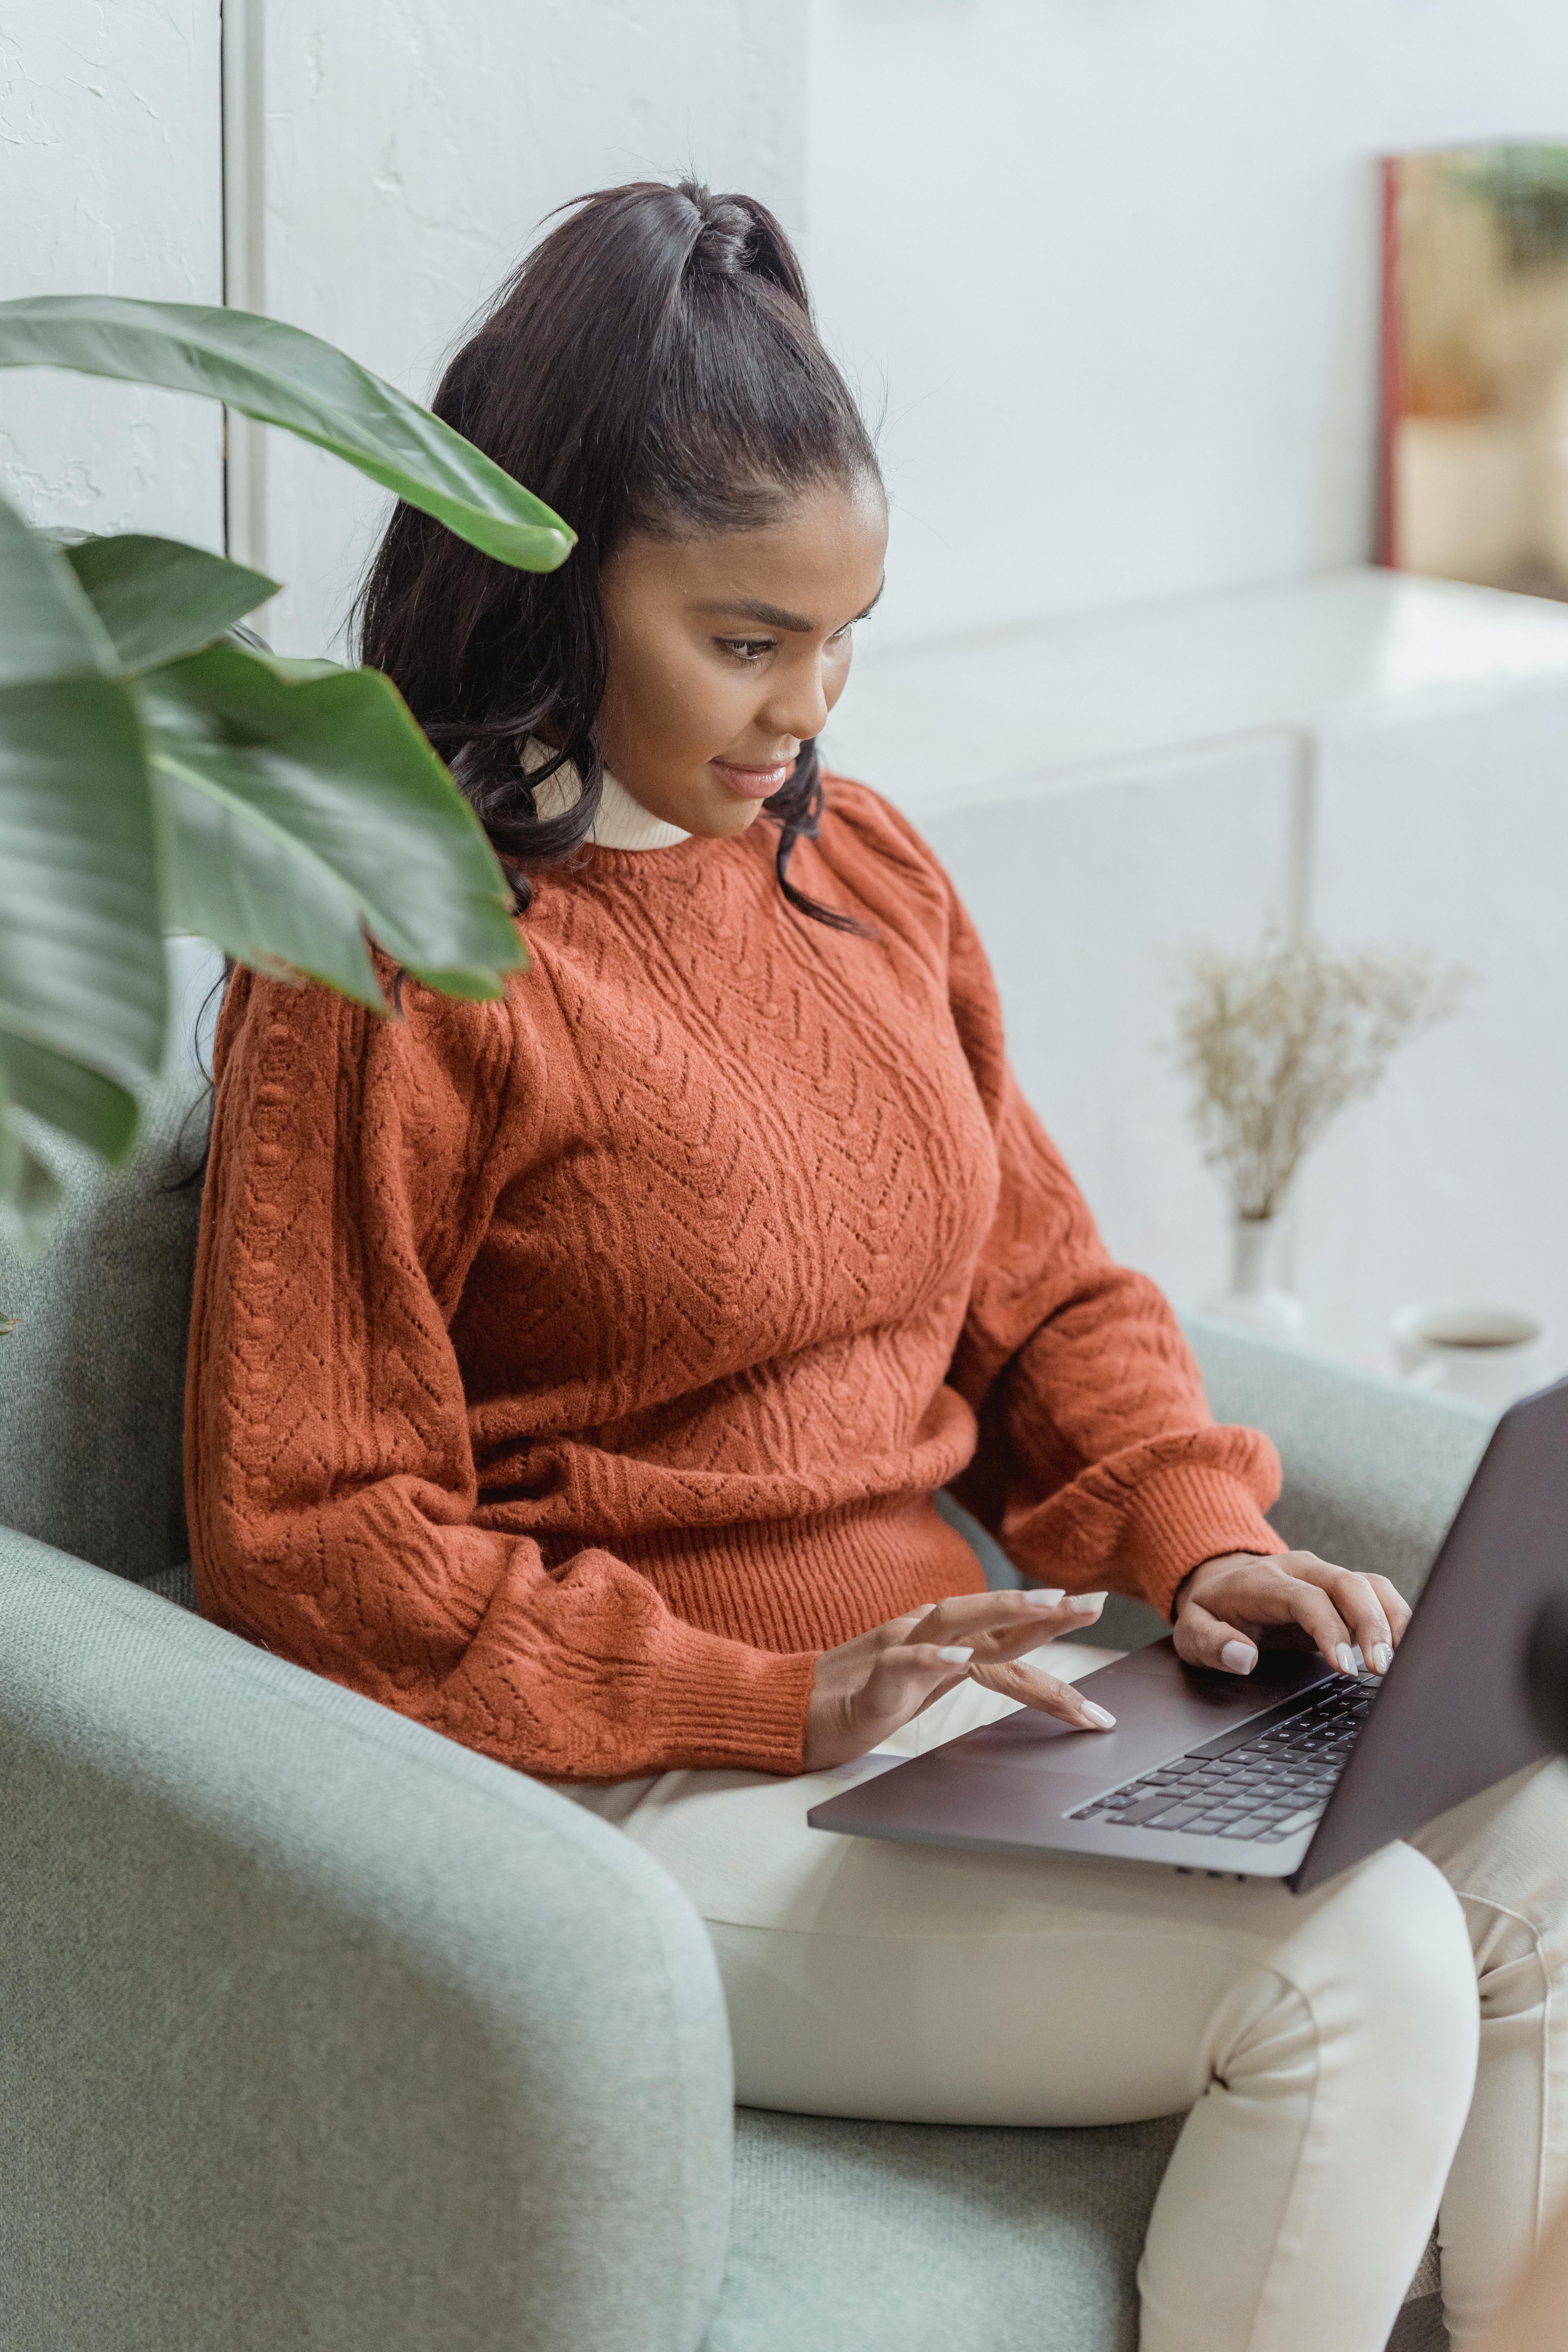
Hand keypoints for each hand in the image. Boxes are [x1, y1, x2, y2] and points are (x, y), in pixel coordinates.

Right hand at [804, 1587, 1115, 1770]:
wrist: (799, 1714)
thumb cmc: (864, 1698)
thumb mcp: (931, 1686)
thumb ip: (969, 1669)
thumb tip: (1022, 1669)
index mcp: (945, 1639)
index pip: (1008, 1635)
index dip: (1053, 1629)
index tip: (1096, 1618)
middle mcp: (928, 1633)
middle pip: (993, 1616)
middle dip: (1046, 1610)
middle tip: (1093, 1603)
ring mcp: (900, 1649)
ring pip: (955, 1619)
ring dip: (1003, 1612)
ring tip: (1047, 1608)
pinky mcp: (874, 1676)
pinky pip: (905, 1660)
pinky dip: (933, 1658)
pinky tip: (959, 1659)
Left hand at [1172, 1549, 1410, 1680]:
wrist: (1219, 1581)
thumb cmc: (1211, 1611)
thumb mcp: (1192, 1631)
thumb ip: (1212, 1643)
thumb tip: (1243, 1658)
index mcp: (1262, 1580)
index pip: (1306, 1598)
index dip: (1329, 1630)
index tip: (1345, 1667)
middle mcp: (1300, 1569)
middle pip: (1347, 1584)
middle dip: (1371, 1625)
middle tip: (1381, 1669)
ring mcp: (1324, 1575)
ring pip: (1370, 1584)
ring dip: (1391, 1620)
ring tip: (1402, 1661)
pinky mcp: (1341, 1589)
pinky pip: (1377, 1593)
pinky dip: (1396, 1617)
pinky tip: (1406, 1647)